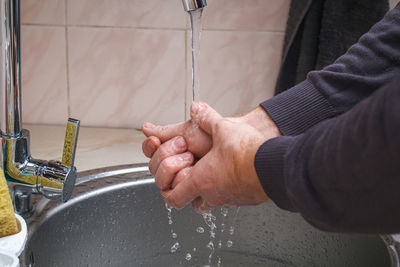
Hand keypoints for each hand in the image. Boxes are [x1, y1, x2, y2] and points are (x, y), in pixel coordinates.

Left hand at [160, 102, 279, 212]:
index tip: (177, 169)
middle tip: (191, 171)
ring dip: (206, 189)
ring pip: (210, 202)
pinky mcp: (245, 199)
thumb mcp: (223, 129)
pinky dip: (226, 188)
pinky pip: (230, 198)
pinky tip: (232, 171)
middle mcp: (212, 195)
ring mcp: (229, 199)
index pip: (172, 196)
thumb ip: (206, 118)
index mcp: (200, 180)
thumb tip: (196, 109)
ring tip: (211, 170)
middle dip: (186, 188)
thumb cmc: (247, 153)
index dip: (168, 185)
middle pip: (189, 203)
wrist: (275, 167)